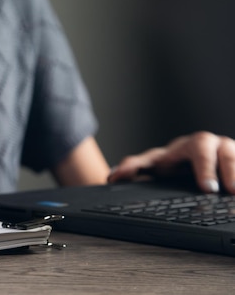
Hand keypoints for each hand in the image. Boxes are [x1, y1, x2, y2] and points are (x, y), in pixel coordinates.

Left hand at [108, 131, 234, 193]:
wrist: (187, 161)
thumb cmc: (170, 163)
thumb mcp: (152, 164)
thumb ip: (134, 168)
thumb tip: (113, 177)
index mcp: (189, 146)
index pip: (198, 149)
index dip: (205, 169)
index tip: (208, 189)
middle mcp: (213, 146)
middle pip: (223, 151)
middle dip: (228, 170)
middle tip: (226, 192)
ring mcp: (228, 152)